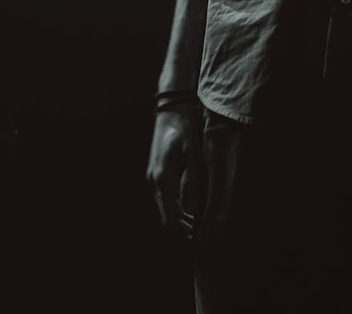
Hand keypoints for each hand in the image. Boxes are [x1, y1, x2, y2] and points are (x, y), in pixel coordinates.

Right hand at [146, 105, 203, 239]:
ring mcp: (152, 177)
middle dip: (180, 229)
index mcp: (162, 179)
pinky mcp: (156, 173)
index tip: (196, 241)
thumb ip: (192, 183)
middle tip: (198, 237)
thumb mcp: (193, 154)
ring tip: (196, 226)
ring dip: (178, 219)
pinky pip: (164, 198)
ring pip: (164, 208)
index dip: (182, 232)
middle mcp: (154, 182)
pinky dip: (175, 207)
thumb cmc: (185, 129)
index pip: (170, 217)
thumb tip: (193, 211)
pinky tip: (188, 208)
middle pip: (165, 216)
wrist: (172, 109)